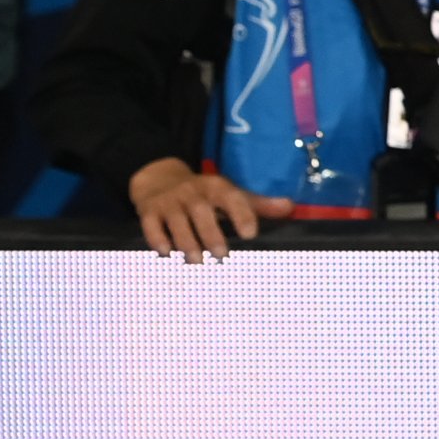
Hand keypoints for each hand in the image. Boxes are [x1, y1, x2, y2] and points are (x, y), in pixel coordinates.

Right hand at [129, 157, 263, 260]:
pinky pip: (151, 226)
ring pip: (177, 221)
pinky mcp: (149, 211)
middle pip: (201, 211)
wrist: (159, 178)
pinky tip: (166, 253)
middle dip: (211, 234)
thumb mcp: (229, 193)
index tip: (250, 234)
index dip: (241, 214)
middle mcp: (192, 192)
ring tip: (196, 261)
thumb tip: (289, 207)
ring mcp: (169, 201)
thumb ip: (257, 204)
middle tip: (222, 255)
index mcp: (216, 187)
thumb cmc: (203, 194)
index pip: (230, 197)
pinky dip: (157, 239)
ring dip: (186, 242)